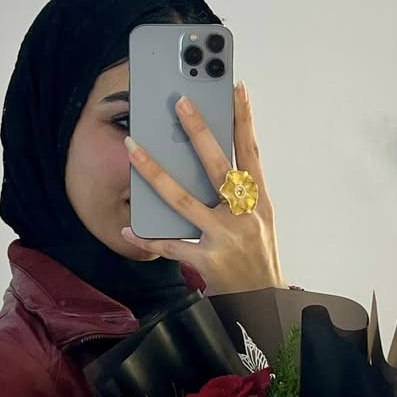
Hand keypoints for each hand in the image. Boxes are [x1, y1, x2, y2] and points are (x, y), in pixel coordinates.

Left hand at [120, 82, 286, 295]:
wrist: (266, 307)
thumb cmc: (258, 260)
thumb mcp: (259, 223)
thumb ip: (240, 196)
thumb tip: (212, 165)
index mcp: (260, 202)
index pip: (251, 153)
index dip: (244, 119)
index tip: (236, 88)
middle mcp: (246, 216)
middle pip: (217, 167)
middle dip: (199, 132)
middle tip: (181, 103)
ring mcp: (226, 238)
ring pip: (184, 201)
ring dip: (156, 174)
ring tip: (134, 150)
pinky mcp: (209, 262)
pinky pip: (172, 246)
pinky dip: (149, 238)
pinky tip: (130, 228)